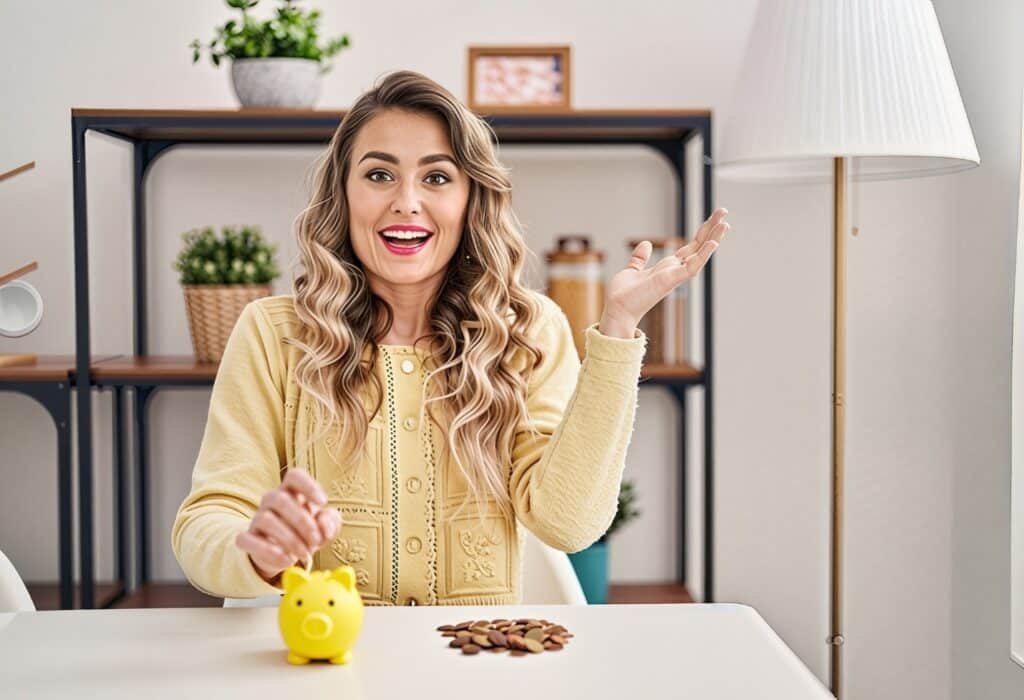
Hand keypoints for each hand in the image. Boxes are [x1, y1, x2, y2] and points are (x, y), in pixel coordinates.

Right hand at [235, 468, 341, 583]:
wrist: (286, 554)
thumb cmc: (308, 532)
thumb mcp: (325, 527)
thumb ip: (331, 522)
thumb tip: (324, 526)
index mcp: (292, 491)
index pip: (294, 476)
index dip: (308, 485)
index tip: (323, 502)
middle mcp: (272, 500)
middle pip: (281, 499)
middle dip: (303, 522)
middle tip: (316, 540)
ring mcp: (257, 518)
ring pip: (266, 520)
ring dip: (290, 539)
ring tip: (305, 554)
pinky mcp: (247, 539)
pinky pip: (249, 540)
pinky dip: (268, 552)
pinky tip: (287, 560)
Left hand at [599, 207, 729, 337]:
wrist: (617, 309)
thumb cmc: (624, 295)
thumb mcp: (632, 270)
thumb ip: (640, 258)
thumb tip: (646, 244)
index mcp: (667, 268)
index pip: (690, 247)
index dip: (701, 233)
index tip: (713, 219)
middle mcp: (674, 271)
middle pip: (698, 247)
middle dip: (711, 230)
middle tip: (724, 212)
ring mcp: (675, 276)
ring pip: (700, 254)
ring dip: (713, 239)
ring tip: (725, 223)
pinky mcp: (671, 280)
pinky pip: (692, 266)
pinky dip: (704, 254)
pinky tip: (714, 242)